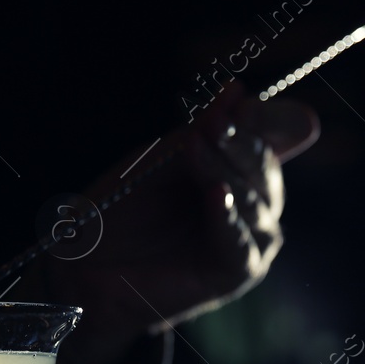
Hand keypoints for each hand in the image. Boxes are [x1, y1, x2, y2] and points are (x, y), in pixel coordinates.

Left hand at [44, 81, 318, 363]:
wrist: (91, 263)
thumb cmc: (125, 207)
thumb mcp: (162, 157)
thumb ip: (202, 130)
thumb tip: (237, 91)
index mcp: (240, 169)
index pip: (274, 136)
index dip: (269, 119)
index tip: (243, 105)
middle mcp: (254, 203)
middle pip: (264, 167)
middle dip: (242, 142)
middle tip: (215, 123)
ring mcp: (251, 239)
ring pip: (254, 201)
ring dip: (226, 171)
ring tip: (194, 150)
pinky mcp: (239, 273)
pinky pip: (241, 242)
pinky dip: (228, 217)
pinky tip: (216, 195)